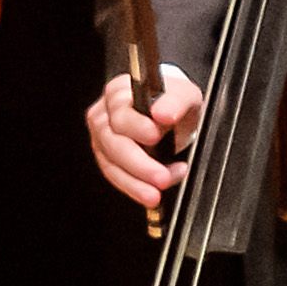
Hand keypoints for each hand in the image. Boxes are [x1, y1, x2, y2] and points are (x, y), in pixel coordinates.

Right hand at [84, 63, 200, 211]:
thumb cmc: (171, 103)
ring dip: (135, 182)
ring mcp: (102, 138)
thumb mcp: (184, 95)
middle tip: (161, 176)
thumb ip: (176, 101)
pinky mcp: (107, 158)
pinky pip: (115, 176)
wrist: (170, 116)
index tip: (154, 135)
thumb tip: (164, 113)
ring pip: (111, 163)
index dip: (136, 125)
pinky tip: (151, 192)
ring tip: (157, 192)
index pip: (121, 111)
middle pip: (113, 141)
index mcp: (119, 92)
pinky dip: (134, 187)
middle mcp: (105, 114)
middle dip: (139, 163)